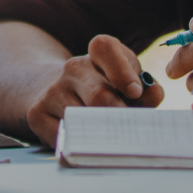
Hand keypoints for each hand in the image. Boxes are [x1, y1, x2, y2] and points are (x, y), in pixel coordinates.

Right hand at [24, 34, 163, 143]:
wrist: (51, 90)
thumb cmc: (101, 88)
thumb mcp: (125, 81)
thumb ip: (145, 89)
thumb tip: (155, 94)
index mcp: (96, 54)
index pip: (105, 48)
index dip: (122, 71)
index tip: (135, 92)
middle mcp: (73, 68)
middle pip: (99, 95)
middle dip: (118, 116)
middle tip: (127, 127)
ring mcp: (52, 91)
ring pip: (82, 120)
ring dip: (101, 134)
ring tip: (109, 136)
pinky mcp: (37, 113)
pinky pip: (65, 137)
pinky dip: (80, 144)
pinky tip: (86, 140)